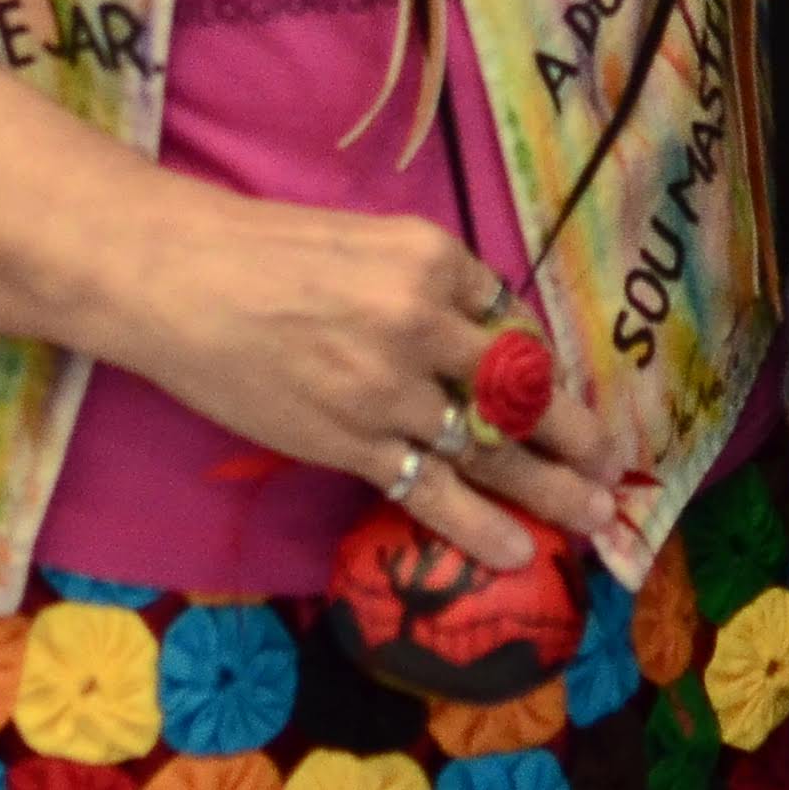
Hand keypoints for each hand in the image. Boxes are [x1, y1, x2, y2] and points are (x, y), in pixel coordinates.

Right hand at [100, 181, 635, 573]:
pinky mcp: (353, 441)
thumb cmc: (259, 250)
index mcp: (433, 258)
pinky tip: (516, 548)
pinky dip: (478, 524)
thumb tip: (473, 332)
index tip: (564, 393)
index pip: (510, 318)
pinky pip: (432, 490)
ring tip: (592, 516)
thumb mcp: (364, 240)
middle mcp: (426, 321)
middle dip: (574, 433)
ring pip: (489, 446)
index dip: (542, 365)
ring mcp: (392, 388)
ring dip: (548, 488)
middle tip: (611, 466)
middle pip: (522, 387)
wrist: (177, 280)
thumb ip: (423, 283)